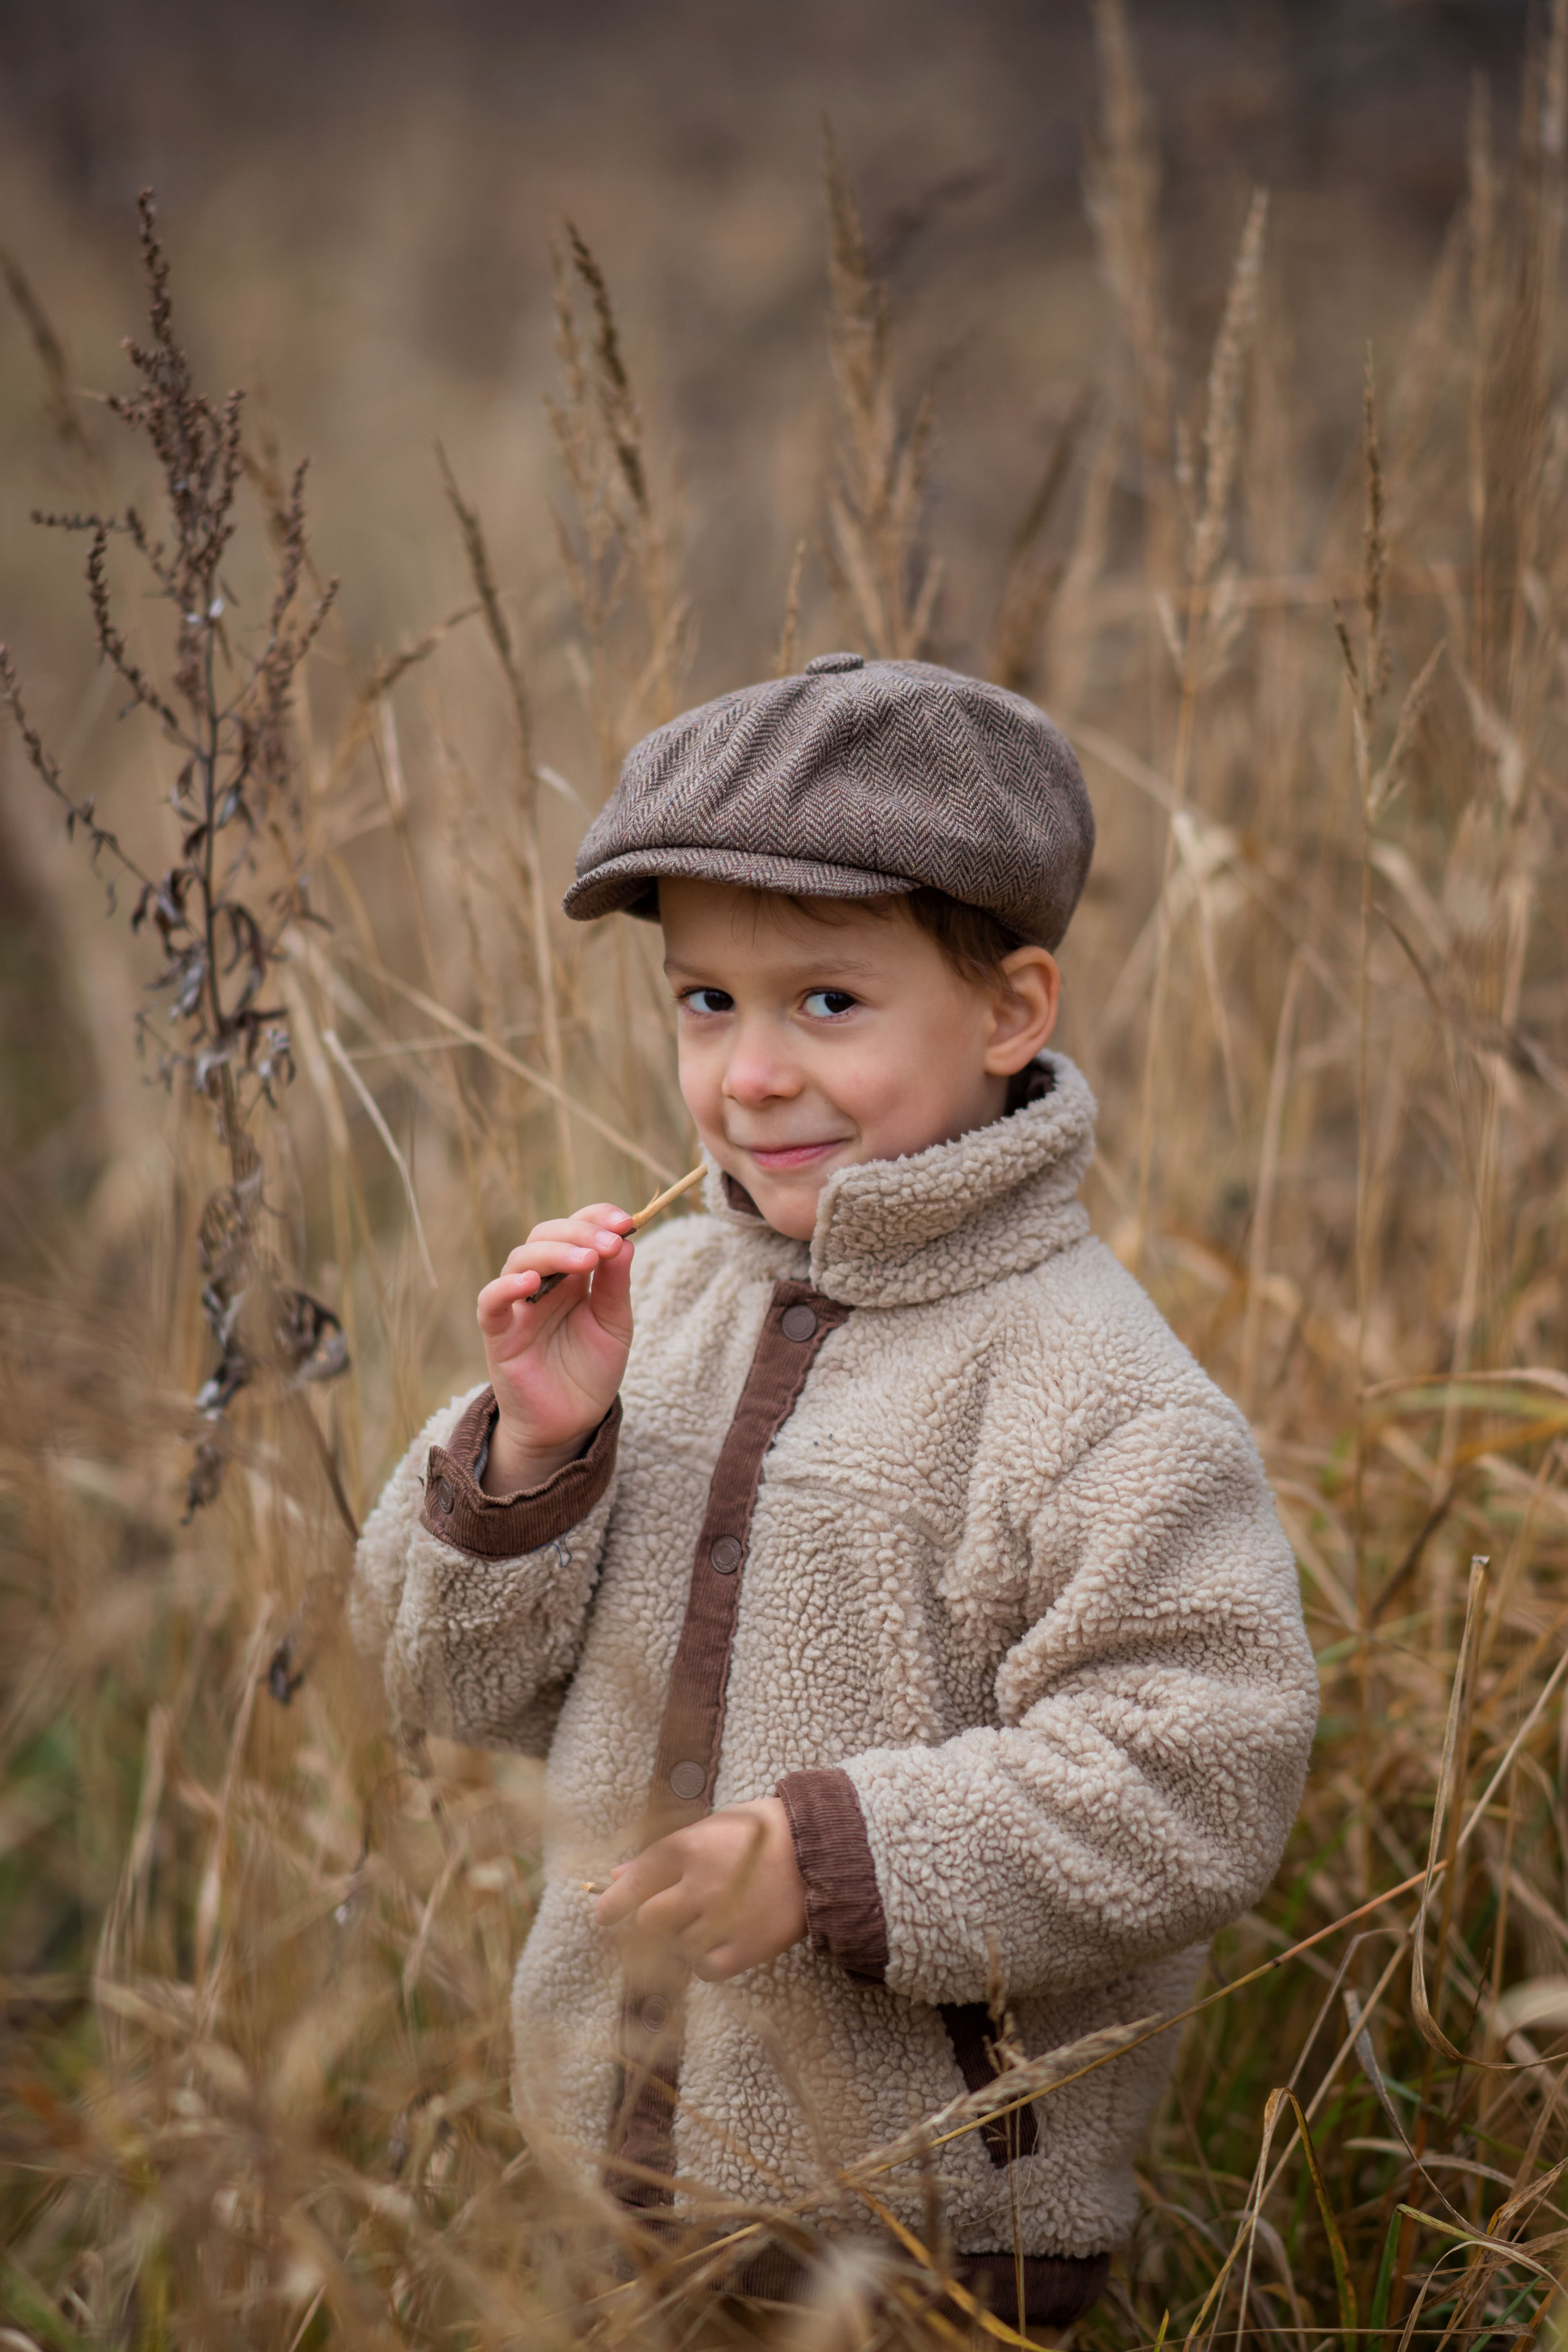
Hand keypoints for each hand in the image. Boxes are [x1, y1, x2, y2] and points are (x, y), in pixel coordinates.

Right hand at [476, 1201, 635, 1491]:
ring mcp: (518, 1305)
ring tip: (586, 1260)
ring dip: (554, 1252)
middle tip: (609, 1243)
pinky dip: (506, 1287)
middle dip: (580, 1232)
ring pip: (520, 1259)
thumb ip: (616, 1285)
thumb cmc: (591, 1370)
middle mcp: (542, 1282)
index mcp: (572, 1274)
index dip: (597, 1217)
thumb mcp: (614, 1324)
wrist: (570, 1422)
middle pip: (547, 1235)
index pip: (577, 1228)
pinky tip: (531, 1282)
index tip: (626, 1221)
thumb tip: (626, 1240)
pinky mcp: (498, 1333)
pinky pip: (491, 1302)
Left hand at [594, 1799, 806, 1980]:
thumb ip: (665, 1854)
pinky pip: (705, 1969)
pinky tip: (721, 1941)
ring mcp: (722, 1920)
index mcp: (689, 1848)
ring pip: (676, 1945)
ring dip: (684, 1936)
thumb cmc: (764, 1832)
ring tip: (713, 1917)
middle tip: (668, 1915)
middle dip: (653, 1919)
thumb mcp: (713, 1827)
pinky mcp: (745, 1949)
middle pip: (649, 1920)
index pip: (635, 1882)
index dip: (613, 1901)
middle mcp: (699, 1886)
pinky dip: (706, 1961)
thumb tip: (619, 1874)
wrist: (823, 1853)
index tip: (603, 1915)